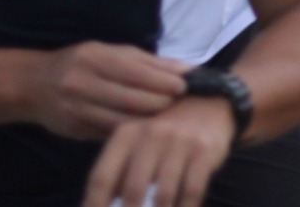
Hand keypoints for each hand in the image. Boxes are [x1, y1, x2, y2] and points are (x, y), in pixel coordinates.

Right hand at [26, 41, 189, 140]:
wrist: (35, 84)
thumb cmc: (83, 63)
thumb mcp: (111, 52)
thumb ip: (149, 62)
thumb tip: (187, 69)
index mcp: (94, 58)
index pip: (136, 73)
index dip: (163, 82)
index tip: (184, 86)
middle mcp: (81, 83)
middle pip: (131, 99)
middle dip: (160, 102)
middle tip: (177, 102)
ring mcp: (76, 109)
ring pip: (122, 121)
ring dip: (148, 119)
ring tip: (164, 115)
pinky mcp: (74, 129)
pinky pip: (109, 133)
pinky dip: (131, 130)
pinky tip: (144, 126)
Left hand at [82, 95, 232, 206]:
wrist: (205, 103)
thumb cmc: (161, 136)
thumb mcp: (135, 144)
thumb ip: (117, 172)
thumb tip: (104, 206)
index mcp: (126, 135)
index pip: (101, 178)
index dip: (94, 205)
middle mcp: (151, 135)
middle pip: (132, 190)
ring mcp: (180, 141)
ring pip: (163, 195)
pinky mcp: (204, 150)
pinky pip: (192, 191)